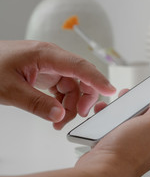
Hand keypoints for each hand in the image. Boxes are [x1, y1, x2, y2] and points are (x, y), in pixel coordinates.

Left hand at [0, 40, 115, 128]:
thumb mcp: (9, 90)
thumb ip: (36, 103)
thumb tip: (59, 116)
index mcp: (45, 54)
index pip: (80, 66)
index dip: (97, 79)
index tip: (111, 91)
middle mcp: (51, 58)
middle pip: (81, 77)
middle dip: (84, 97)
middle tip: (79, 115)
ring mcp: (48, 66)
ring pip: (73, 86)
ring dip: (71, 104)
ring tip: (59, 121)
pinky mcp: (44, 73)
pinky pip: (62, 89)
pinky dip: (62, 103)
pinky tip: (55, 114)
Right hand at [75, 91, 149, 176]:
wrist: (101, 172)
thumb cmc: (127, 152)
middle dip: (148, 99)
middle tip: (144, 89)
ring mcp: (134, 145)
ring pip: (133, 120)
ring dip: (128, 106)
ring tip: (123, 97)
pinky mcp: (117, 146)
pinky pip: (115, 127)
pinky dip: (111, 116)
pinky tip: (105, 111)